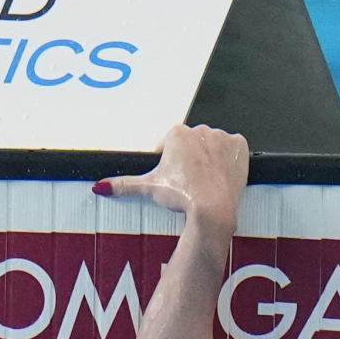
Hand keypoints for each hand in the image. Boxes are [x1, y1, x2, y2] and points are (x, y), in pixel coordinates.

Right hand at [93, 124, 248, 233]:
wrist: (213, 209)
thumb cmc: (183, 196)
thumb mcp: (149, 188)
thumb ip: (123, 184)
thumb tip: (99, 187)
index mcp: (177, 133)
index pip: (170, 145)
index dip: (170, 163)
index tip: (174, 177)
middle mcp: (200, 130)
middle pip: (192, 143)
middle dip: (190, 159)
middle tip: (191, 181)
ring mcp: (222, 137)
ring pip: (213, 144)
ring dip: (210, 157)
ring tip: (206, 179)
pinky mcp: (240, 146)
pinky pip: (235, 147)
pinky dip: (231, 157)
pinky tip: (223, 172)